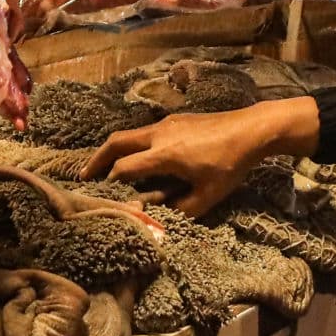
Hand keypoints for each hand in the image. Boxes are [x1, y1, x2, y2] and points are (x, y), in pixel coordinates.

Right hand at [84, 99, 315, 215]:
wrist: (252, 129)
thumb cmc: (230, 165)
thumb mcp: (208, 196)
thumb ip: (180, 209)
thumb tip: (157, 216)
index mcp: (164, 155)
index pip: (124, 168)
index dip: (111, 182)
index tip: (105, 194)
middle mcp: (159, 135)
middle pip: (116, 142)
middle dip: (96, 159)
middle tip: (83, 175)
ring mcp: (166, 123)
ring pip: (129, 134)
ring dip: (113, 150)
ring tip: (105, 166)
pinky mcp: (175, 119)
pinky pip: (144, 131)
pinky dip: (131, 144)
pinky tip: (138, 156)